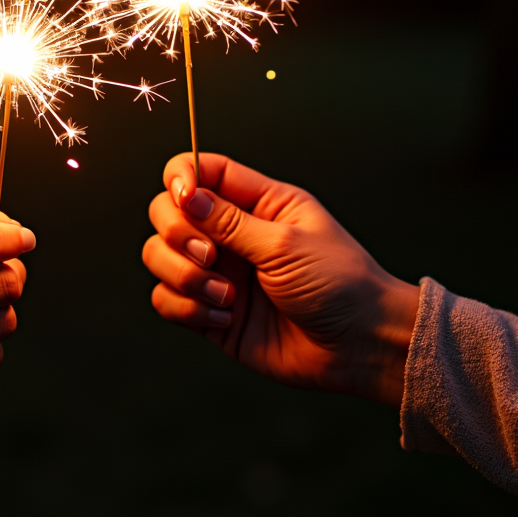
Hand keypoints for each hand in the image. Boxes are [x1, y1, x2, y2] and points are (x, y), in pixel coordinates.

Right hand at [142, 154, 418, 406]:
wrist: (357, 345)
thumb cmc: (342, 286)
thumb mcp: (286, 243)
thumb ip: (230, 221)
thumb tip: (188, 196)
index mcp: (258, 203)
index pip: (202, 171)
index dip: (182, 178)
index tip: (185, 198)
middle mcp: (231, 234)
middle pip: (168, 212)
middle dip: (177, 233)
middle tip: (210, 255)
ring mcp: (218, 273)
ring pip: (159, 257)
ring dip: (183, 277)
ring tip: (226, 295)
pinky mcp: (208, 311)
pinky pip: (167, 300)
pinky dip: (187, 308)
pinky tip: (225, 316)